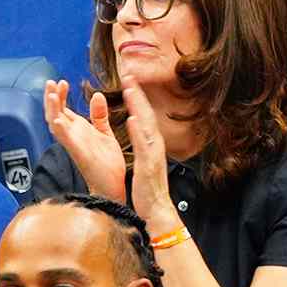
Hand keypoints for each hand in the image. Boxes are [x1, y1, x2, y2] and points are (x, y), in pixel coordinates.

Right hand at [44, 79, 125, 201]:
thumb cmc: (108, 164)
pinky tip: (57, 120)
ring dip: (52, 109)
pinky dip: (60, 130)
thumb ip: (99, 115)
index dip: (60, 95)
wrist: (114, 186)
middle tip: (51, 82)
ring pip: (55, 124)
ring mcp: (74, 145)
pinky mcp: (79, 153)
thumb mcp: (105, 133)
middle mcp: (73, 136)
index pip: (63, 109)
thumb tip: (97, 95)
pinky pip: (66, 141)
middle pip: (54, 114)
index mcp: (79, 131)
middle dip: (51, 98)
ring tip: (51, 94)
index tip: (62, 82)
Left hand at [121, 83, 180, 234]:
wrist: (157, 211)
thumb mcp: (143, 160)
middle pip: (147, 114)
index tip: (128, 81)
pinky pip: (144, 146)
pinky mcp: (149, 166)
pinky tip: (133, 120)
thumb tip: (135, 123)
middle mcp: (154, 145)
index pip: (144, 116)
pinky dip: (139, 132)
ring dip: (138, 106)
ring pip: (147, 125)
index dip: (136, 97)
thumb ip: (140, 141)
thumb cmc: (148, 189)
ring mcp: (153, 155)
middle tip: (128, 74)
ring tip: (129, 89)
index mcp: (151, 144)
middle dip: (137, 94)